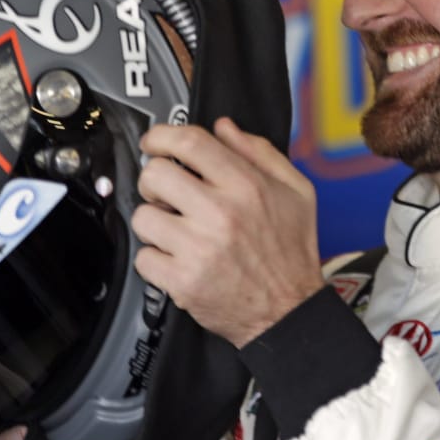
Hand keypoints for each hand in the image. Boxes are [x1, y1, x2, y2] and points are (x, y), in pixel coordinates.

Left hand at [133, 117, 326, 347]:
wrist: (289, 311)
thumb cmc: (292, 252)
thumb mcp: (296, 191)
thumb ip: (260, 153)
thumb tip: (224, 128)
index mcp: (246, 186)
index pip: (190, 143)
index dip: (162, 136)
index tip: (155, 142)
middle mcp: (220, 213)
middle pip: (155, 174)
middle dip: (155, 180)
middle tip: (167, 192)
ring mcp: (199, 249)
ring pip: (143, 216)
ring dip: (154, 221)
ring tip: (176, 230)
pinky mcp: (183, 281)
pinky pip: (144, 257)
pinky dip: (155, 259)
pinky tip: (177, 259)